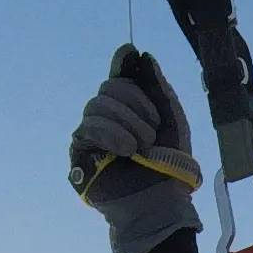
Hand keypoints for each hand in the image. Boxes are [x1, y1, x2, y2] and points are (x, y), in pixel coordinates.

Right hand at [68, 44, 204, 252]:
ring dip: (125, 123)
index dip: (122, 64)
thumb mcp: (171, 118)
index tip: (129, 56)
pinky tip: (126, 150)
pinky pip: (87, 127)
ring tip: (141, 146)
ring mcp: (92, 134)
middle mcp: (109, 117)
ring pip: (96, 104)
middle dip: (134, 104)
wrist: (161, 198)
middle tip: (151, 131)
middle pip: (108, 86)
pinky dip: (111, 134)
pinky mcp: (80, 152)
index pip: (119, 75)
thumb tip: (138, 54)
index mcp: (131, 107)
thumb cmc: (170, 162)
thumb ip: (157, 86)